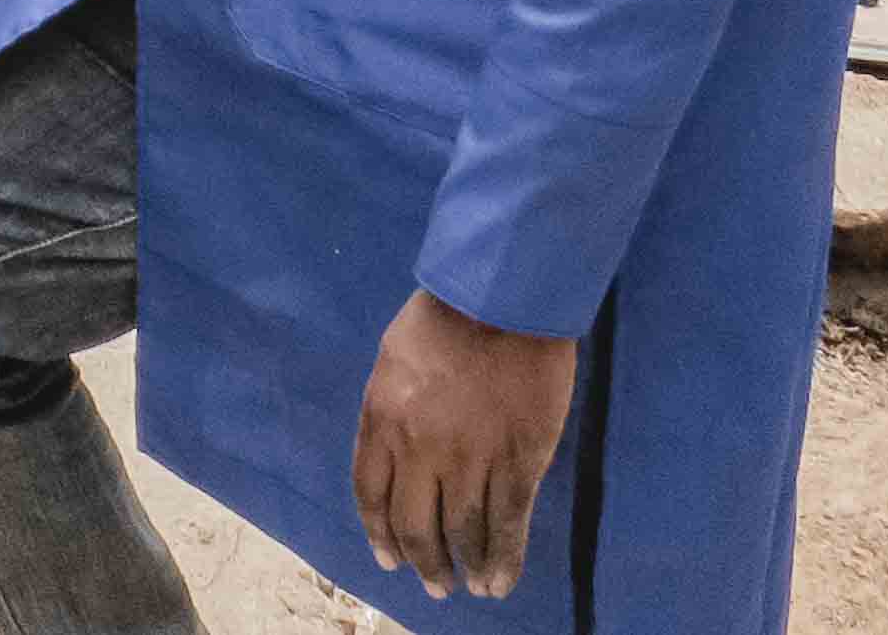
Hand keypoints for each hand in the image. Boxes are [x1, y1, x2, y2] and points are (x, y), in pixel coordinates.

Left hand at [352, 290, 575, 602]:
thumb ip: (391, 411)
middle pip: (414, 523)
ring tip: (469, 587)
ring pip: (462, 533)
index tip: (389, 558)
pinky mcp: (516, 464)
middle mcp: (418, 446)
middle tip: (434, 583)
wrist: (500, 300)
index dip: (379, 532)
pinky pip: (507, 526)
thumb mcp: (393, 359)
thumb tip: (397, 457)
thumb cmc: (443, 319)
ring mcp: (469, 459)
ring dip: (465, 568)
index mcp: (381, 416)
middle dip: (423, 561)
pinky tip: (500, 581)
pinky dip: (504, 561)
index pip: (370, 491)